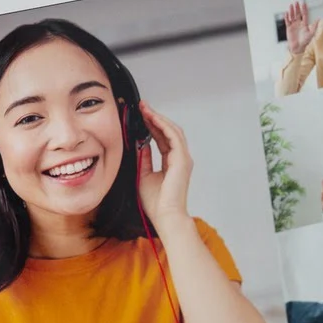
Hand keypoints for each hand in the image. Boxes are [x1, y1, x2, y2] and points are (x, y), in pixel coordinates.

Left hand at [136, 103, 192, 221]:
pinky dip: (163, 126)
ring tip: (145, 109)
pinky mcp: (182, 160)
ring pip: (172, 131)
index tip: (141, 114)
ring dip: (158, 118)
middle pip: (168, 131)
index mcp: (172, 162)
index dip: (152, 125)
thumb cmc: (156, 202)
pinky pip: (173, 137)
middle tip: (142, 106)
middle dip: (155, 117)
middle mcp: (180, 158)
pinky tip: (152, 118)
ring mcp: (183, 158)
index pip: (162, 138)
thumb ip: (143, 158)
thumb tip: (139, 144)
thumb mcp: (144, 174)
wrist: (165, 216)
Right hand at [284, 0, 317, 56]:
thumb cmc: (305, 41)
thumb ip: (315, 26)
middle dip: (297, 8)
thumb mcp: (311, 33)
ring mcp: (293, 25)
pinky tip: (287, 13)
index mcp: (304, 24)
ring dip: (292, 11)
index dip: (304, 9)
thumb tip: (319, 19)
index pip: (304, 14)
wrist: (297, 47)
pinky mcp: (289, 28)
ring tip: (291, 5)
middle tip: (297, 2)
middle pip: (298, 14)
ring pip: (292, 16)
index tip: (304, 4)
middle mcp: (299, 23)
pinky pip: (287, 21)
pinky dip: (287, 17)